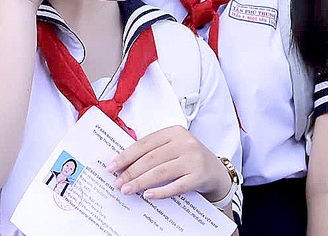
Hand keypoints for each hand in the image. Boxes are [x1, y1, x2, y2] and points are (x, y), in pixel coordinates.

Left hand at [107, 125, 232, 202]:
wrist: (216, 171)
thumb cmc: (189, 158)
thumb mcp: (173, 147)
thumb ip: (153, 151)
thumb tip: (123, 165)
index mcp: (174, 132)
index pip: (144, 144)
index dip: (126, 156)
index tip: (112, 167)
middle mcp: (185, 143)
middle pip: (150, 159)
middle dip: (130, 172)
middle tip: (117, 182)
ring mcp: (193, 159)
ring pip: (160, 172)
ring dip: (140, 183)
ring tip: (127, 190)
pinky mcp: (199, 176)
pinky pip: (176, 186)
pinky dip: (160, 192)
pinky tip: (148, 195)